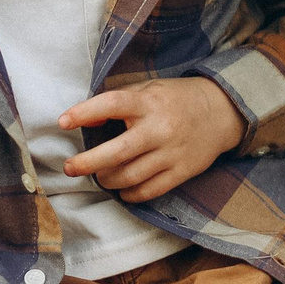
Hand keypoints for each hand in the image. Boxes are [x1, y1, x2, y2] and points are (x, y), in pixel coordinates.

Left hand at [59, 77, 245, 202]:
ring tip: (100, 176)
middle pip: (117, 151)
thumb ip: (117, 102)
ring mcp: (172, 152)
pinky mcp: (182, 171)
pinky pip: (150, 190)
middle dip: (88, 163)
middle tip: (70, 168)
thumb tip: (84, 119)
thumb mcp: (148, 89)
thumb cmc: (176, 99)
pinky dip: (130, 194)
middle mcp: (159, 128)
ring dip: (108, 179)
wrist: (222, 112)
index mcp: (149, 102)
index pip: (112, 104)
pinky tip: (122, 190)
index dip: (84, 112)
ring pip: (131, 176)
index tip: (62, 121)